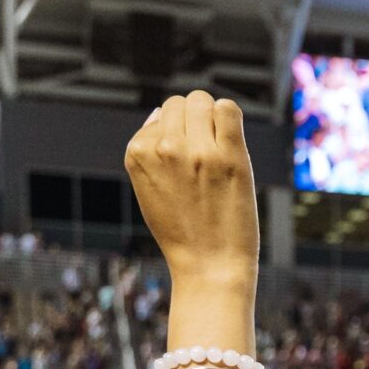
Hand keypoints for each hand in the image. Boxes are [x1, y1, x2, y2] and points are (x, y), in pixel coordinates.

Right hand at [125, 92, 258, 355]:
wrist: (209, 267)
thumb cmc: (183, 232)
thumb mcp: (149, 190)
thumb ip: (151, 151)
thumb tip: (159, 112)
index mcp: (137, 154)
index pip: (160, 115)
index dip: (177, 134)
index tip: (186, 164)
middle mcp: (164, 149)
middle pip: (180, 103)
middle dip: (193, 121)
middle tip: (205, 155)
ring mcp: (197, 151)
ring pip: (202, 101)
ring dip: (212, 119)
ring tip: (217, 151)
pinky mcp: (230, 157)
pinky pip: (228, 109)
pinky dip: (230, 118)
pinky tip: (231, 144)